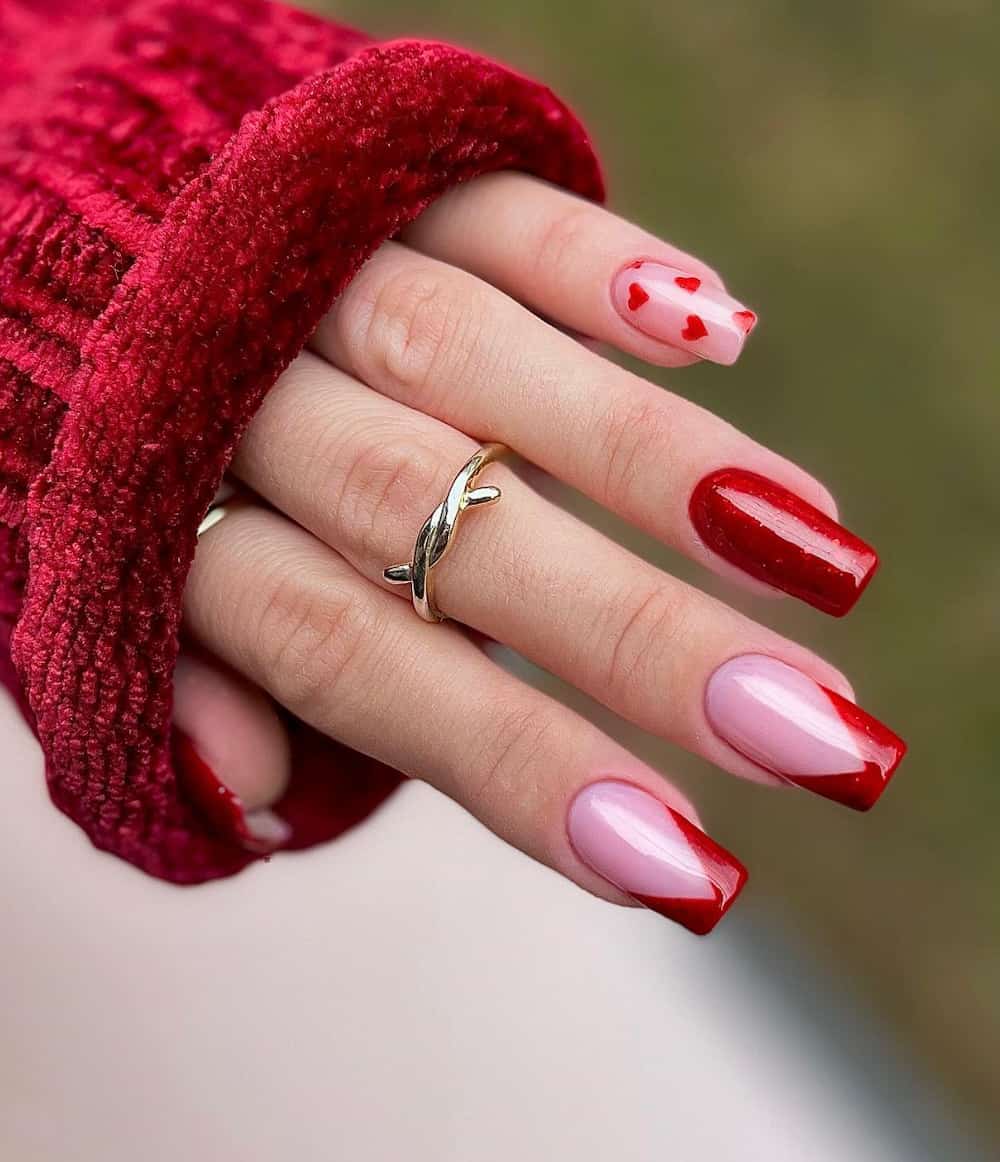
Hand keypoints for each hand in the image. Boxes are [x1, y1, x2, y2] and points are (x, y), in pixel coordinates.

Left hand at [173, 173, 904, 933]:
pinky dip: (593, 263)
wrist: (60, 242)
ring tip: (811, 549)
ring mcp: (308, 264)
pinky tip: (718, 332)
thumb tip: (254, 795)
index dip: (515, 764)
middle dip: (631, 635)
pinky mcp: (368, 168)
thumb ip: (186, 680)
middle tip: (813, 734)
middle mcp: (239, 392)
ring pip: (480, 360)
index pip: (348, 659)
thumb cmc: (124, 457)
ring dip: (652, 459)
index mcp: (169, 521)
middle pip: (439, 523)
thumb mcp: (106, 586)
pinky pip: (479, 205)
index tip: (681, 867)